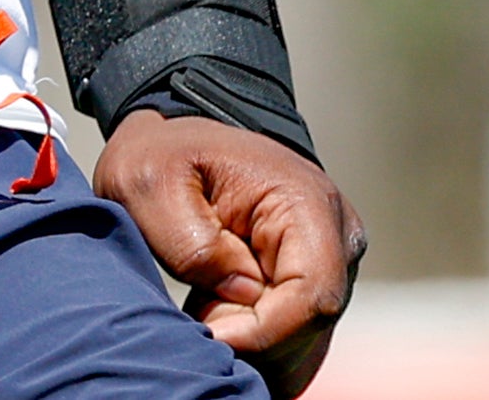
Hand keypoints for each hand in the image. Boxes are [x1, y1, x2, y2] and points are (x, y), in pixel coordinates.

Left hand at [94, 108, 362, 397]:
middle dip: (249, 338)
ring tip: (205, 304)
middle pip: (310, 329)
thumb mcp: (150, 185)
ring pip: (303, 345)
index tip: (208, 331)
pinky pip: (294, 343)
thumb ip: (192, 243)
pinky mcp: (314, 287)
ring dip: (249, 341)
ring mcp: (332, 265)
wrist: (179, 144)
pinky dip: (253, 340)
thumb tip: (243, 292)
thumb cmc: (164, 158)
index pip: (313, 299)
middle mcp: (338, 238)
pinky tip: (219, 310)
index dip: (262, 332)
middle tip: (198, 311)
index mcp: (307, 203)